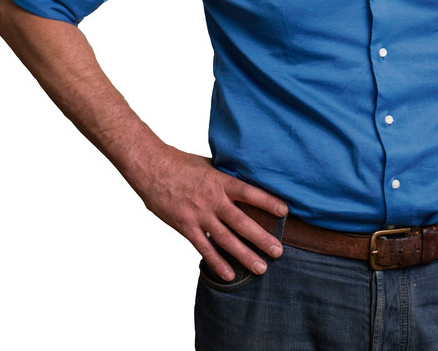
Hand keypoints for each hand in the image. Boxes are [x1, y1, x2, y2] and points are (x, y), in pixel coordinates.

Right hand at [130, 146, 288, 280]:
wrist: (152, 169)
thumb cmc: (182, 163)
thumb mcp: (209, 164)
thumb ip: (226, 176)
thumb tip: (246, 179)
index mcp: (220, 181)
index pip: (249, 192)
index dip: (267, 201)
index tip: (285, 211)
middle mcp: (212, 200)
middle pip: (241, 222)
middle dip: (261, 238)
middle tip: (278, 251)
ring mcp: (199, 215)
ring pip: (226, 239)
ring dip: (244, 255)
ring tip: (261, 268)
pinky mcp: (185, 227)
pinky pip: (204, 248)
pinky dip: (217, 262)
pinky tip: (229, 274)